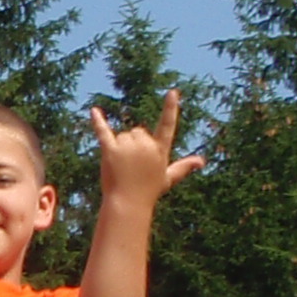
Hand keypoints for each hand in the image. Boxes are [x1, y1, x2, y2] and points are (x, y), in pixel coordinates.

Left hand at [88, 89, 203, 212]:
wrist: (128, 204)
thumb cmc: (148, 192)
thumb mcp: (168, 178)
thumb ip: (184, 166)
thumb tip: (202, 161)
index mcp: (160, 150)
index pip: (167, 125)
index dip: (170, 108)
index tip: (173, 92)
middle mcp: (146, 145)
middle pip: (137, 132)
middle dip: (133, 145)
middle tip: (132, 166)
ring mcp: (128, 147)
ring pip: (123, 136)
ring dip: (120, 148)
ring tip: (122, 167)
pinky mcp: (110, 150)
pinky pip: (103, 132)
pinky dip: (98, 121)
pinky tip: (94, 111)